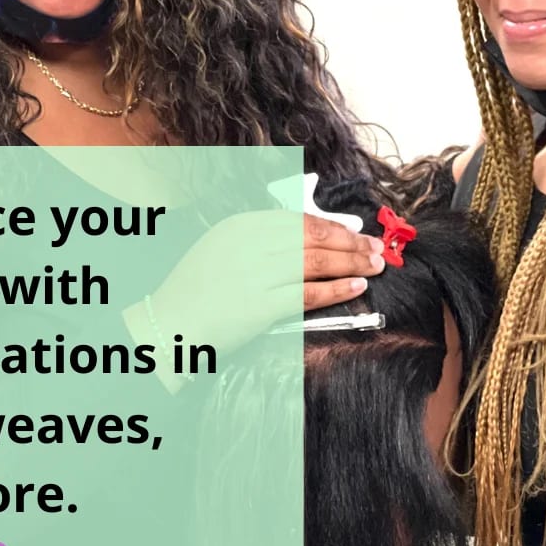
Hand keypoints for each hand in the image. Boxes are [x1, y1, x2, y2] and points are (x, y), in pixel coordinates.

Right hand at [122, 210, 383, 390]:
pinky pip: (309, 294)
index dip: (334, 226)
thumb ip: (263, 240)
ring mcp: (255, 275)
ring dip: (352, 262)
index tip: (355, 232)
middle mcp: (249, 244)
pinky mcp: (260, 306)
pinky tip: (357, 287)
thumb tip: (314, 238)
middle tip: (377, 248)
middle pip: (314, 237)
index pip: (300, 220)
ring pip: (317, 262)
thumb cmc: (197, 290)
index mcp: (240, 225)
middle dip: (351, 242)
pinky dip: (337, 290)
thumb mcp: (223, 249)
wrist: (168, 325)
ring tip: (375, 265)